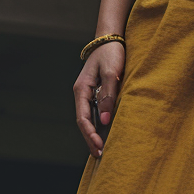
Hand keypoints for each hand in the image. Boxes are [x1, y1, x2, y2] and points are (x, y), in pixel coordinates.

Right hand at [74, 40, 125, 157]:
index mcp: (81, 89)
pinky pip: (94, 111)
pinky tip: (104, 133)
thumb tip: (104, 120)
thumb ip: (108, 95)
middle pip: (83, 121)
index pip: (83, 118)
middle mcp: (82, 93)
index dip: (90, 134)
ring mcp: (88, 93)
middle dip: (90, 139)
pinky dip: (98, 124)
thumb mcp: (112, 72)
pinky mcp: (95, 91)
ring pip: (88, 118)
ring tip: (102, 149)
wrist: (111, 38)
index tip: (99, 146)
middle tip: (100, 155)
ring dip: (94, 133)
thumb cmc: (111, 53)